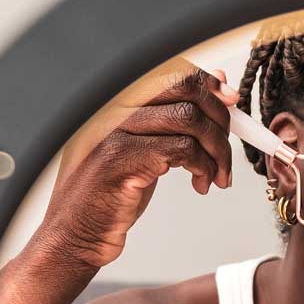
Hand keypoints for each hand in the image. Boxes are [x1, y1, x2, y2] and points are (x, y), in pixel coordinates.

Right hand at [34, 58, 237, 271]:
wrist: (73, 234)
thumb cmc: (107, 194)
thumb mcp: (142, 149)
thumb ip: (172, 118)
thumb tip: (217, 84)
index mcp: (115, 98)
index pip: (172, 70)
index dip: (208, 83)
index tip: (229, 102)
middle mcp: (111, 106)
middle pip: (183, 85)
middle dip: (219, 116)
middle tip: (225, 148)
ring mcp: (113, 129)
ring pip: (189, 118)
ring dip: (217, 149)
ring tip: (217, 174)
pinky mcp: (121, 157)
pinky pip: (183, 149)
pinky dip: (203, 167)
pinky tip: (200, 183)